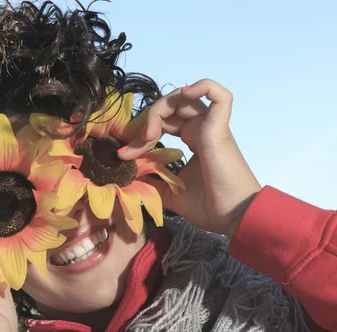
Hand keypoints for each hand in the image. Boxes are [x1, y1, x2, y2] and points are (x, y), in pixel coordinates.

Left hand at [118, 78, 261, 236]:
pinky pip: (219, 95)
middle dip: (145, 122)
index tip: (124, 155)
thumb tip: (129, 176)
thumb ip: (152, 182)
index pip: (163, 122)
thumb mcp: (170, 193)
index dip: (141, 134)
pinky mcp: (219, 129)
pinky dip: (203, 86)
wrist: (233, 218)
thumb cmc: (209, 206)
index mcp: (194, 140)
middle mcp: (202, 129)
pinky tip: (184, 98)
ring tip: (149, 135)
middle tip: (132, 148)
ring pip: (184, 96)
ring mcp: (212, 127)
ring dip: (159, 109)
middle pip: (169, 106)